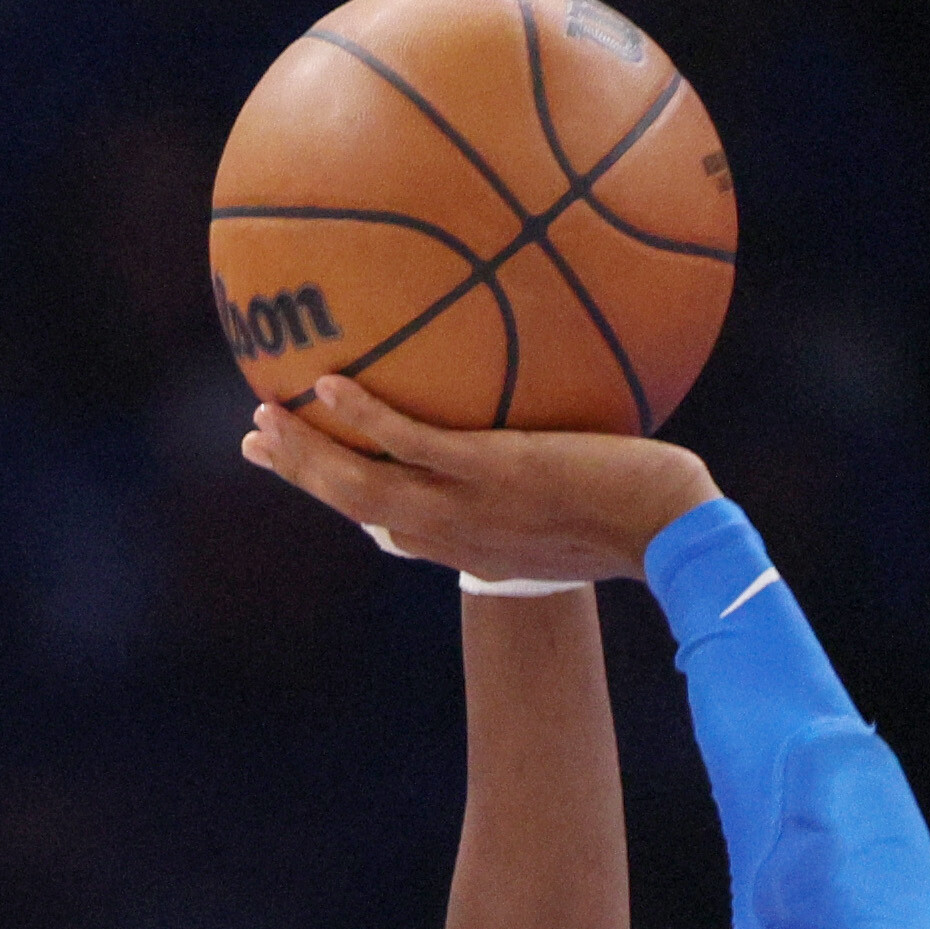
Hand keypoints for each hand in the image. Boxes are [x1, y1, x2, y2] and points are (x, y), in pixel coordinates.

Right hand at [240, 380, 713, 582]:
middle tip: (254, 438)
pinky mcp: (494, 474)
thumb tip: (559, 429)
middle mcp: (460, 534)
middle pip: (358, 505)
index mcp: (474, 546)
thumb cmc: (648, 516)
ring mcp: (472, 505)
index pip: (394, 525)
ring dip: (309, 453)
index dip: (344, 501)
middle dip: (302, 474)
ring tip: (264, 414)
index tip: (306, 472)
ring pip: (365, 483)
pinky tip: (331, 382)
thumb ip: (554, 476)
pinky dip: (368, 415)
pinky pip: (413, 442)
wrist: (675, 534)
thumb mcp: (586, 507)